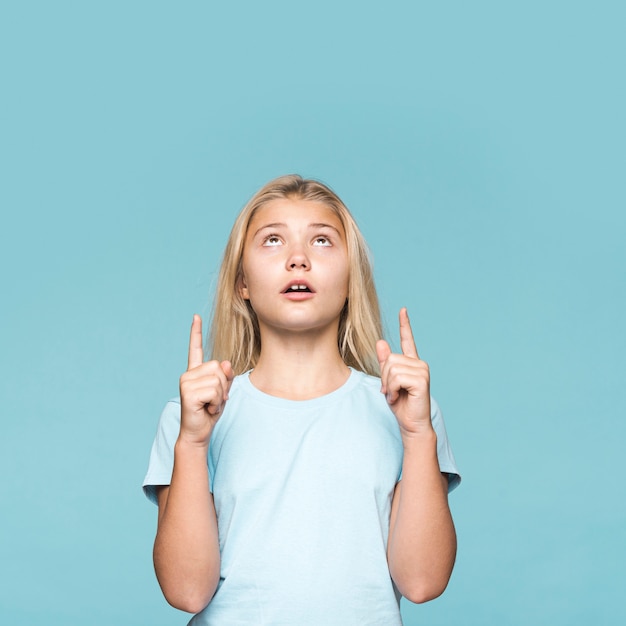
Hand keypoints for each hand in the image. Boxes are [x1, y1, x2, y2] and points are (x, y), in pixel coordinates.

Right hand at [179, 314, 233, 446]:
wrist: (198, 432)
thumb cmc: (209, 412)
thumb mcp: (223, 392)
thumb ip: (226, 376)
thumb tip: (225, 363)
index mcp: (195, 372)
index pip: (196, 349)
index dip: (196, 333)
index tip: (196, 317)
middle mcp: (188, 374)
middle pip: (218, 367)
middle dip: (224, 385)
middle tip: (214, 400)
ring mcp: (186, 382)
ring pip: (218, 379)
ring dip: (220, 396)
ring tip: (210, 405)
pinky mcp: (188, 393)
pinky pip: (214, 391)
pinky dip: (216, 403)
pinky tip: (207, 409)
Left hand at [376, 308, 432, 437]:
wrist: (411, 424)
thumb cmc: (401, 404)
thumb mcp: (388, 382)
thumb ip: (385, 363)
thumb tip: (381, 341)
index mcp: (411, 363)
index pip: (408, 340)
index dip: (405, 324)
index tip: (403, 310)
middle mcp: (419, 363)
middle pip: (389, 359)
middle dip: (384, 378)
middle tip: (391, 392)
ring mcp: (422, 370)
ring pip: (391, 368)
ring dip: (388, 385)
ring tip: (396, 395)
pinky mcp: (422, 380)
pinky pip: (397, 377)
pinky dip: (393, 389)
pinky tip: (400, 397)